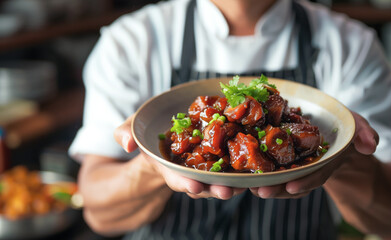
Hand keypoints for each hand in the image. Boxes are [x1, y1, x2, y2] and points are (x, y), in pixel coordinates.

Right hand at [114, 115, 245, 199]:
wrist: (166, 134)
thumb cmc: (149, 132)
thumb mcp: (134, 128)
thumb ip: (126, 133)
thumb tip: (126, 142)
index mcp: (170, 167)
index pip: (176, 178)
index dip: (184, 182)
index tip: (192, 187)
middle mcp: (191, 171)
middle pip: (204, 183)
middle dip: (214, 188)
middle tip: (226, 191)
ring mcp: (207, 167)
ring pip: (222, 177)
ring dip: (235, 182)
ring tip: (247, 184)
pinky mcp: (221, 157)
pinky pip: (233, 162)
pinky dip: (245, 165)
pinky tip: (258, 166)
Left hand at [250, 111, 378, 198]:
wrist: (329, 127)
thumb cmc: (342, 126)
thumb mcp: (356, 125)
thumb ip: (364, 133)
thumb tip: (371, 145)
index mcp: (326, 162)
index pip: (317, 173)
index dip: (306, 181)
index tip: (292, 187)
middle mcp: (308, 167)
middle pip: (292, 180)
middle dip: (277, 188)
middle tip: (261, 191)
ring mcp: (295, 164)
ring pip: (279, 178)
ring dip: (264, 183)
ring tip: (248, 186)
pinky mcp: (280, 157)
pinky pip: (269, 166)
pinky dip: (258, 169)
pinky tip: (243, 172)